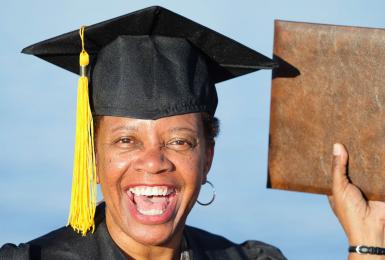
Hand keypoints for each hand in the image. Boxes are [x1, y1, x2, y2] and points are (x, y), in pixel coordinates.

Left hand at [328, 143, 384, 258]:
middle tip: (348, 130)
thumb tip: (337, 146)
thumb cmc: (349, 212)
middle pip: (350, 163)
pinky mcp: (379, 184)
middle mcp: (351, 183)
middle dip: (350, 151)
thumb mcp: (339, 188)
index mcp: (337, 185)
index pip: (334, 166)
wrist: (372, 229)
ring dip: (365, 154)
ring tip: (362, 134)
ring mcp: (366, 183)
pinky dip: (378, 160)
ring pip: (365, 164)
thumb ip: (338, 169)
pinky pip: (379, 169)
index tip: (330, 136)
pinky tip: (375, 146)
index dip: (333, 154)